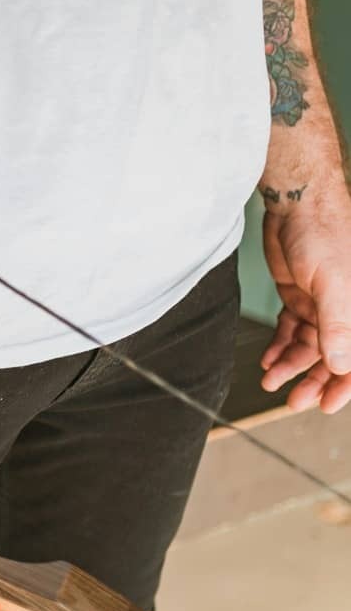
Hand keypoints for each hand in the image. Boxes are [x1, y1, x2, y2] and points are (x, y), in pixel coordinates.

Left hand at [261, 184, 350, 411]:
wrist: (296, 205)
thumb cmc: (324, 235)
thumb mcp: (333, 283)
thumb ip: (338, 325)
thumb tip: (341, 365)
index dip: (345, 385)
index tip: (325, 405)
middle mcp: (347, 311)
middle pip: (334, 357)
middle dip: (313, 381)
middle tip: (293, 401)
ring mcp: (323, 306)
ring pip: (310, 347)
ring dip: (291, 366)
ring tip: (270, 381)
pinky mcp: (301, 297)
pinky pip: (293, 330)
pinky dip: (281, 346)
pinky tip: (267, 360)